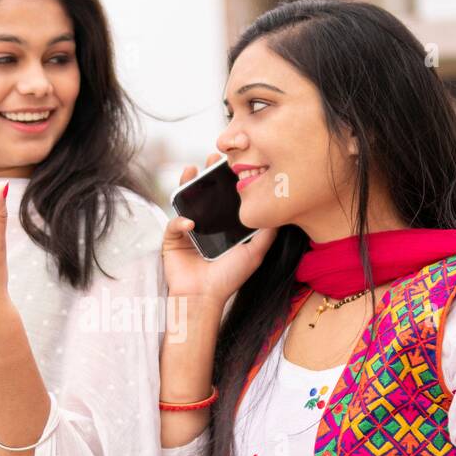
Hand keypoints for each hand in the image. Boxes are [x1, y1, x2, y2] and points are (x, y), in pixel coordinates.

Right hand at [162, 153, 276, 303]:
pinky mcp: (172, 240)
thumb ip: (267, 233)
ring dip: (186, 184)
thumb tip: (282, 213)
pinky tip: (189, 224)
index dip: (227, 180)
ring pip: (184, 201)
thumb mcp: (254, 253)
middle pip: (204, 193)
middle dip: (207, 174)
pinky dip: (179, 221)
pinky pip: (173, 224)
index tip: (234, 163)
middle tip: (213, 158)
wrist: (203, 298)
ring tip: (192, 170)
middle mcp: (205, 224)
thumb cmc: (228, 278)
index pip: (223, 197)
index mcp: (222, 225)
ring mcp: (187, 230)